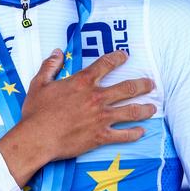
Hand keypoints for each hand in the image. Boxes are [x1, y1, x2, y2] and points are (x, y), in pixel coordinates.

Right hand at [0, 49, 154, 186]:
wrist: (37, 138)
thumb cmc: (36, 112)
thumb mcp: (39, 83)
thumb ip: (50, 66)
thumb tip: (57, 52)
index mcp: (83, 82)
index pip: (106, 64)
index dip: (117, 58)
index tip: (125, 56)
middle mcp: (97, 98)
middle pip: (127, 88)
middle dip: (142, 84)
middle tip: (150, 83)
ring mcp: (101, 118)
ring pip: (131, 111)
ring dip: (145, 109)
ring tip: (152, 107)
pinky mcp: (101, 136)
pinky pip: (123, 135)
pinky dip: (134, 133)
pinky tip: (141, 132)